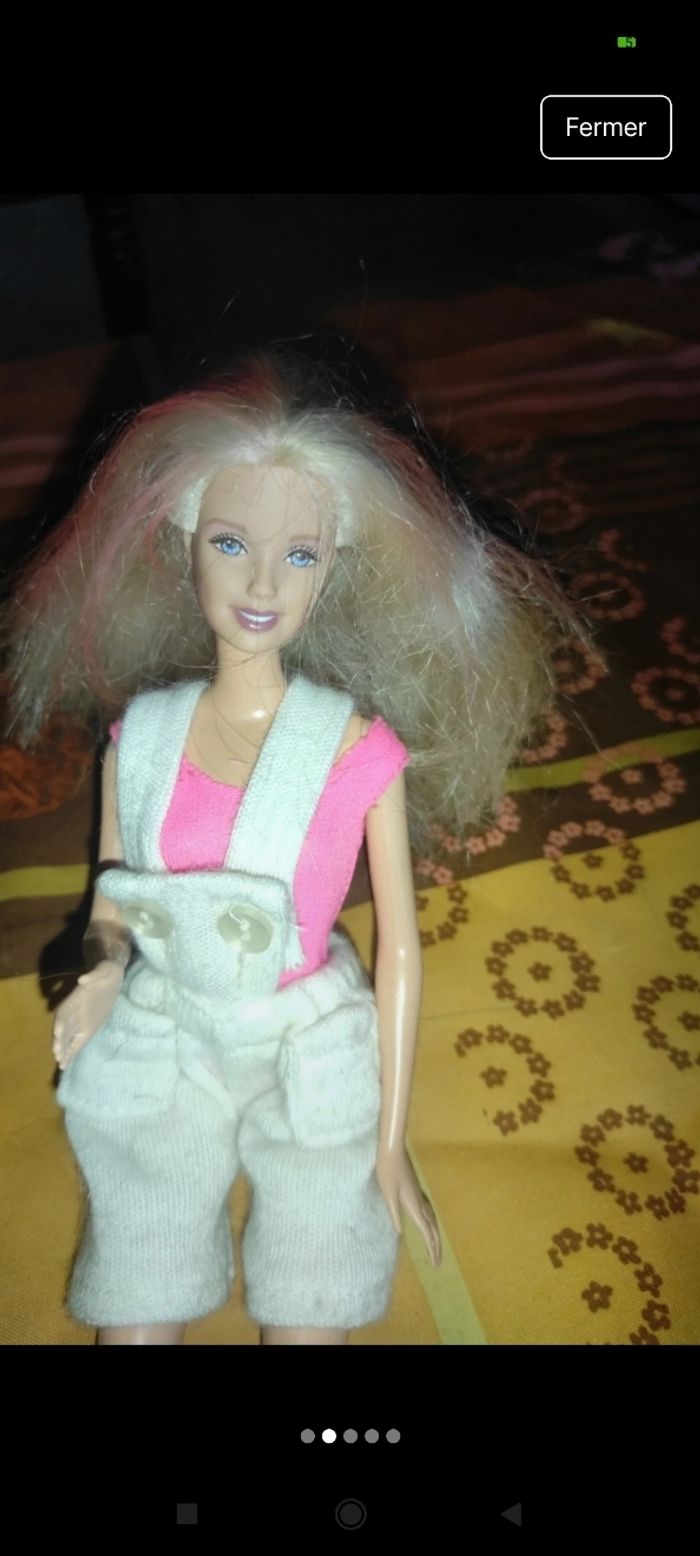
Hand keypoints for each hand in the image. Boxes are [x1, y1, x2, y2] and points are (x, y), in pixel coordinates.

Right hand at [52, 960, 123, 1070]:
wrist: (113, 976)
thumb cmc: (107, 972)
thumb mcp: (103, 969)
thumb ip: (93, 974)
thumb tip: (83, 980)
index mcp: (78, 998)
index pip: (65, 1011)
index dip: (61, 1021)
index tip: (57, 1032)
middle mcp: (77, 1010)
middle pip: (65, 1026)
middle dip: (60, 1039)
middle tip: (57, 1052)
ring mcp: (81, 1020)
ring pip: (68, 1036)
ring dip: (63, 1047)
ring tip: (60, 1060)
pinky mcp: (89, 1027)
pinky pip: (77, 1040)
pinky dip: (71, 1051)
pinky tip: (65, 1062)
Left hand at [375, 1145, 441, 1267]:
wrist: (392, 1151)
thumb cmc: (387, 1171)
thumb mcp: (387, 1193)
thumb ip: (394, 1212)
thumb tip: (399, 1232)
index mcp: (413, 1205)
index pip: (426, 1231)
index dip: (431, 1248)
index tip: (436, 1263)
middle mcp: (420, 1201)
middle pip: (433, 1228)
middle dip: (436, 1246)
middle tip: (438, 1263)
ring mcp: (419, 1195)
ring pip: (432, 1219)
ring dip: (435, 1235)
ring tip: (435, 1248)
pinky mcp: (415, 1190)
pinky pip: (428, 1211)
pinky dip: (431, 1223)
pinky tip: (427, 1223)